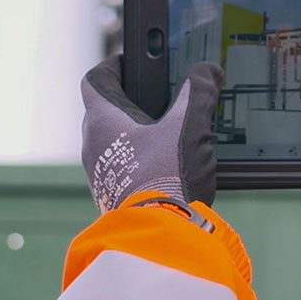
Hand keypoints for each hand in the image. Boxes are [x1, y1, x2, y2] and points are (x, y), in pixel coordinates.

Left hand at [80, 56, 223, 211]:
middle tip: (159, 97)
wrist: (159, 238)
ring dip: (134, 133)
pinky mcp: (111, 196)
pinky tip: (164, 165)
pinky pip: (118, 167)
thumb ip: (199, 92)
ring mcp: (99, 174)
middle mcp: (92, 145)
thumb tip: (207, 70)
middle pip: (104, 110)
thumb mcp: (189, 127)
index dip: (113, 66)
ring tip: (167, 133)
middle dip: (130, 100)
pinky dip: (136, 159)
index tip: (131, 61)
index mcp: (103, 120)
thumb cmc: (166, 178)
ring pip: (112, 141)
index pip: (96, 79)